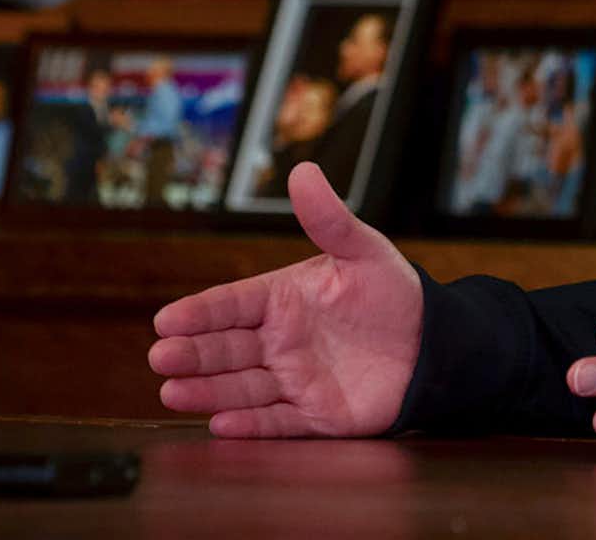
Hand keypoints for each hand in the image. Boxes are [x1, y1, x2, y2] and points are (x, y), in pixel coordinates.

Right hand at [149, 162, 422, 437]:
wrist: (435, 344)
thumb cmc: (394, 293)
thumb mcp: (363, 251)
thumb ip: (329, 219)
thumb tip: (304, 171)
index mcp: (283, 299)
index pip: (231, 305)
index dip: (198, 313)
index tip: (166, 320)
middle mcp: (280, 340)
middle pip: (225, 348)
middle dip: (191, 354)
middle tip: (160, 357)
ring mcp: (294, 379)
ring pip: (241, 386)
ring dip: (207, 391)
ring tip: (171, 392)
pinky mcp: (315, 416)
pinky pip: (276, 421)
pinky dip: (249, 424)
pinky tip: (219, 424)